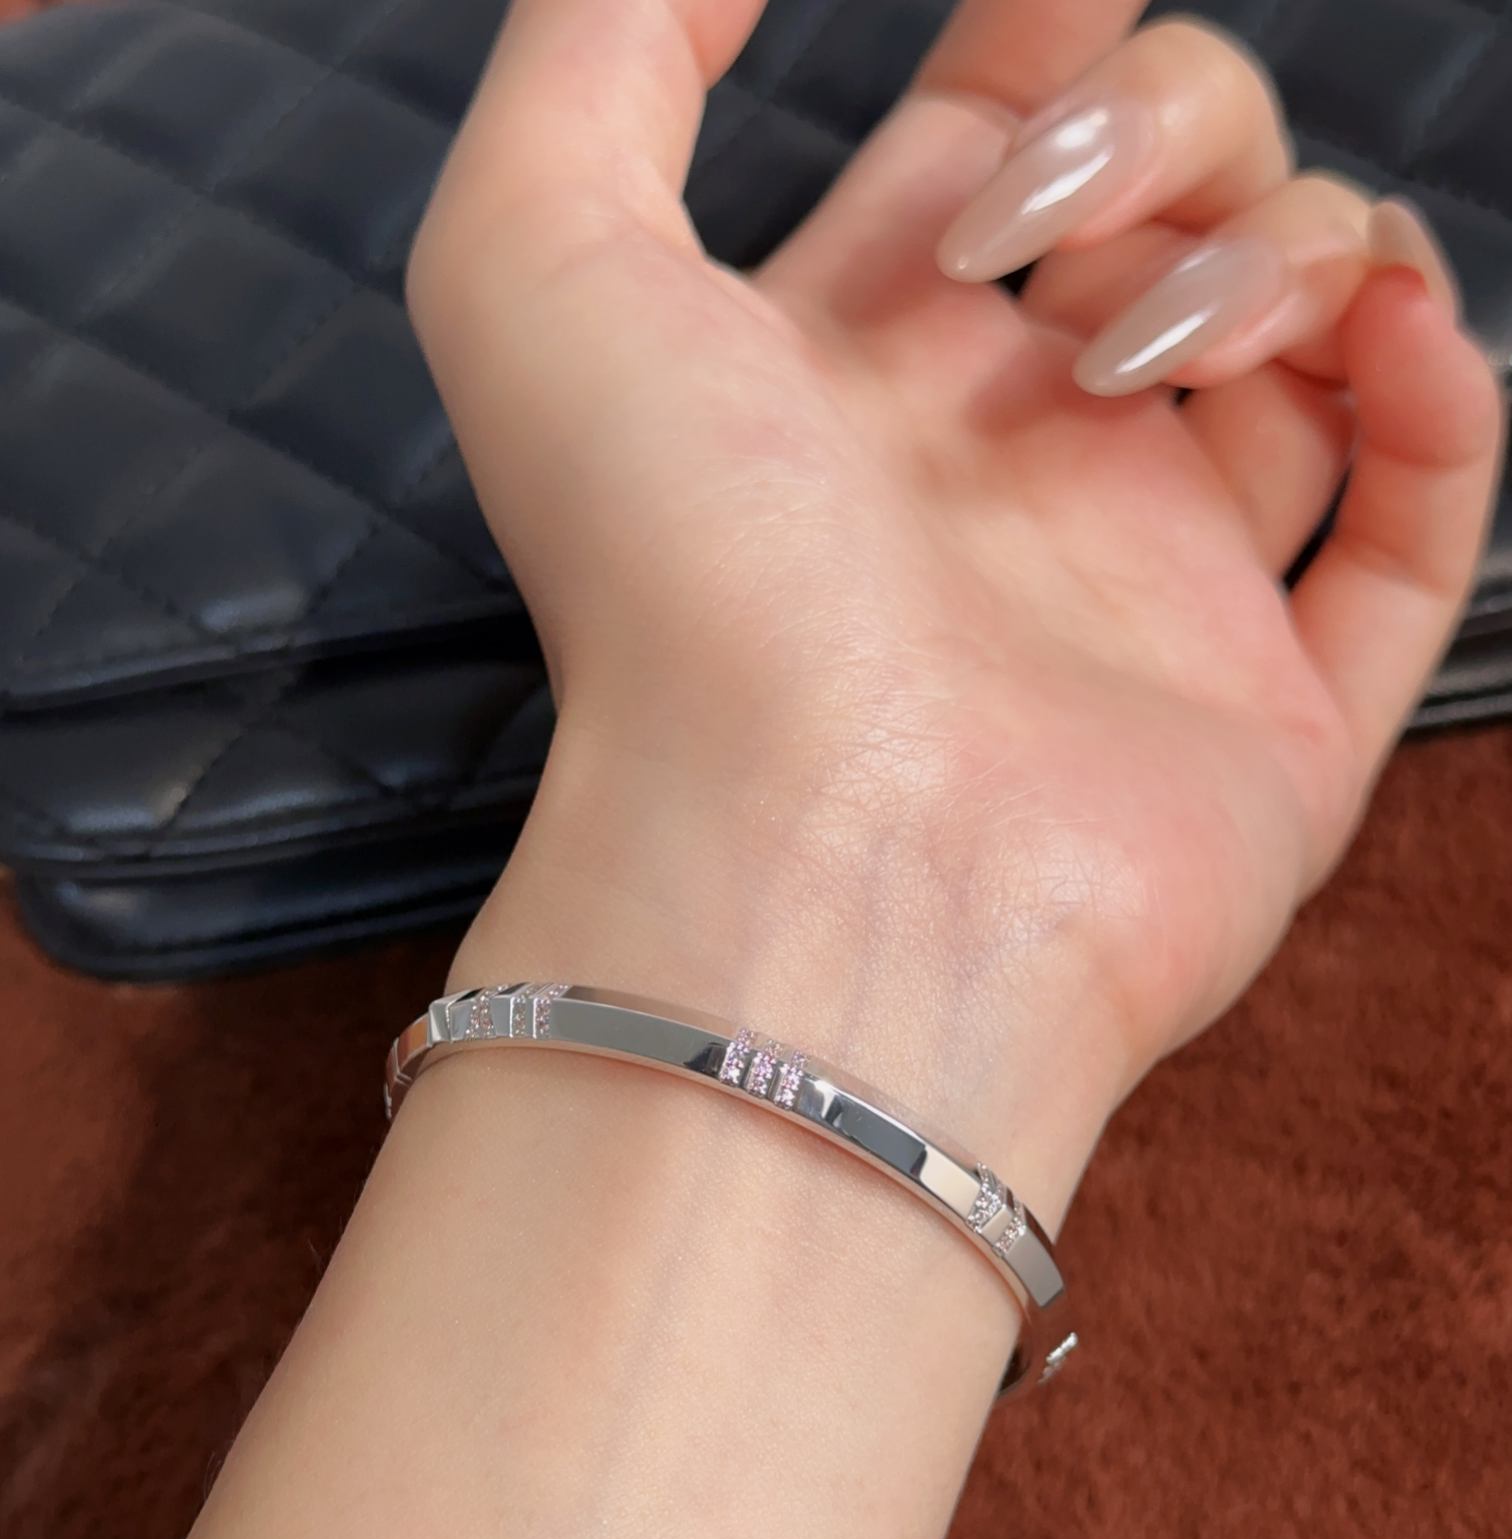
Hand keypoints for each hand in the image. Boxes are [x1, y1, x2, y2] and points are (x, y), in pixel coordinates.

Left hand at [408, 0, 1501, 1124]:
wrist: (815, 870)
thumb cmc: (673, 586)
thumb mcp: (540, 264)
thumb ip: (605, 48)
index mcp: (870, 364)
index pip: (999, 131)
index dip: (1049, 34)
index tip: (1046, 2)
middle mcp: (1016, 465)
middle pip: (1180, 196)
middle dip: (1162, 122)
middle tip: (1040, 222)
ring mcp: (1156, 589)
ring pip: (1313, 333)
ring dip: (1285, 250)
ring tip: (1145, 349)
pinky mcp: (1279, 713)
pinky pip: (1417, 529)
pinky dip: (1445, 401)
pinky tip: (1386, 344)